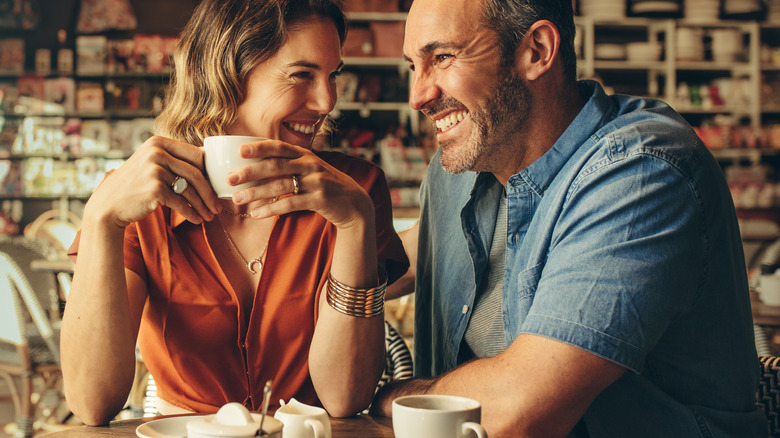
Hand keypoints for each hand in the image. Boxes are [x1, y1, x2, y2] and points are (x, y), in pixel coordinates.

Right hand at [86, 136, 222, 228]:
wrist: (108, 205)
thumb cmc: (135, 185)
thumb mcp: (151, 163)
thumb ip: (173, 159)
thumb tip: (207, 158)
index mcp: (159, 142)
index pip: (197, 155)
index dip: (210, 173)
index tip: (216, 187)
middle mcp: (156, 152)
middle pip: (197, 174)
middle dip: (210, 193)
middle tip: (218, 207)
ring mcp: (155, 170)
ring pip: (190, 190)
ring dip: (203, 206)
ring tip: (210, 216)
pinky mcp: (154, 189)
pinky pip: (181, 203)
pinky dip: (191, 214)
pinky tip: (197, 220)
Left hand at [226, 139, 373, 228]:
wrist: (353, 203)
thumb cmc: (325, 186)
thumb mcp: (310, 170)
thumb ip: (290, 165)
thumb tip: (256, 168)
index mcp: (305, 155)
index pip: (279, 147)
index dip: (259, 147)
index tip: (239, 150)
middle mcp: (310, 165)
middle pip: (275, 165)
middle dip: (250, 172)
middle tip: (230, 179)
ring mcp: (316, 181)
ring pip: (280, 185)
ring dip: (256, 193)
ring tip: (238, 199)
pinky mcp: (319, 199)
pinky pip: (290, 204)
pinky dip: (271, 209)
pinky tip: (256, 214)